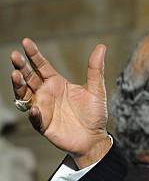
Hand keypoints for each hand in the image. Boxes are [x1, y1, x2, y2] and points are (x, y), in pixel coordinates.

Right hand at [10, 38, 111, 167]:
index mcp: (57, 83)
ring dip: (19, 85)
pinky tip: (34, 108)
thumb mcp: (96, 90)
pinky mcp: (43, 124)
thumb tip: (101, 47)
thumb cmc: (95, 114)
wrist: (95, 138)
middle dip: (21, 66)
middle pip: (29, 77)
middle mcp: (46, 93)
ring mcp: (42, 108)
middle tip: (15, 56)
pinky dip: (33, 113)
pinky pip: (34, 117)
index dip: (33, 54)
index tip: (26, 42)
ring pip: (24, 95)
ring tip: (16, 75)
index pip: (41, 66)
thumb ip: (95, 69)